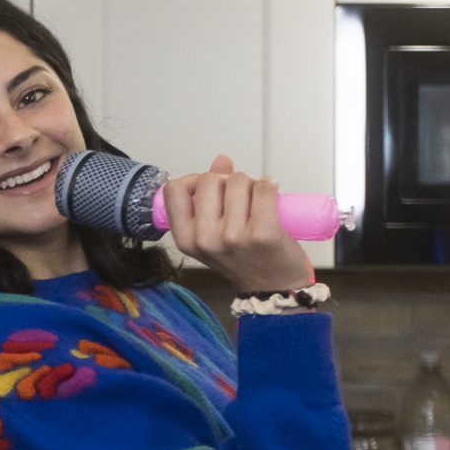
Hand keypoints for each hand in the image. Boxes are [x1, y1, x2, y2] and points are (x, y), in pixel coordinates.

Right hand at [161, 154, 314, 293]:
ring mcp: (233, 237)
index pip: (174, 190)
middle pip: (208, 180)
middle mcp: (205, 239)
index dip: (192, 180)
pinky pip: (264, 188)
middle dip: (227, 180)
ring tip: (257, 203)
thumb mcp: (214, 234)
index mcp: (186, 240)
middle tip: (239, 197)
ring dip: (251, 184)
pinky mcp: (263, 233)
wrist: (274, 287)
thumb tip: (221, 161)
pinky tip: (272, 197)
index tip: (208, 188)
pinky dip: (270, 186)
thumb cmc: (245, 260)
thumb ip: (211, 198)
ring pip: (238, 180)